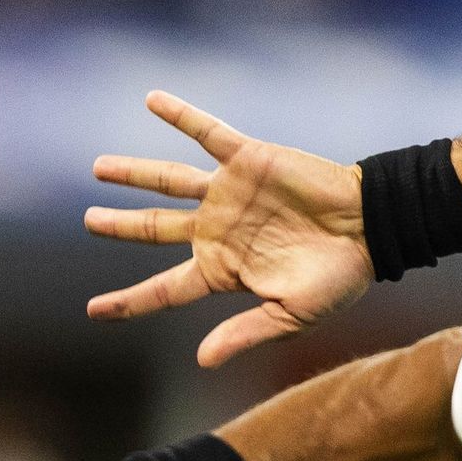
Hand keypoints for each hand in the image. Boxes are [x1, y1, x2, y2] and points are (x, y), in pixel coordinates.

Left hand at [85, 90, 371, 366]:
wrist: (371, 226)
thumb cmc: (338, 277)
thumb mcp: (291, 313)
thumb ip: (245, 332)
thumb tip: (202, 360)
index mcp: (224, 269)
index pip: (164, 288)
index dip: (128, 301)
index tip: (94, 310)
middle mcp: (218, 229)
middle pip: (155, 229)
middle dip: (121, 226)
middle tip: (90, 221)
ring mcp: (229, 193)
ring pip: (168, 182)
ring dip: (134, 174)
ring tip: (99, 168)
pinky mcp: (247, 159)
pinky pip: (206, 132)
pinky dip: (180, 116)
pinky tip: (152, 100)